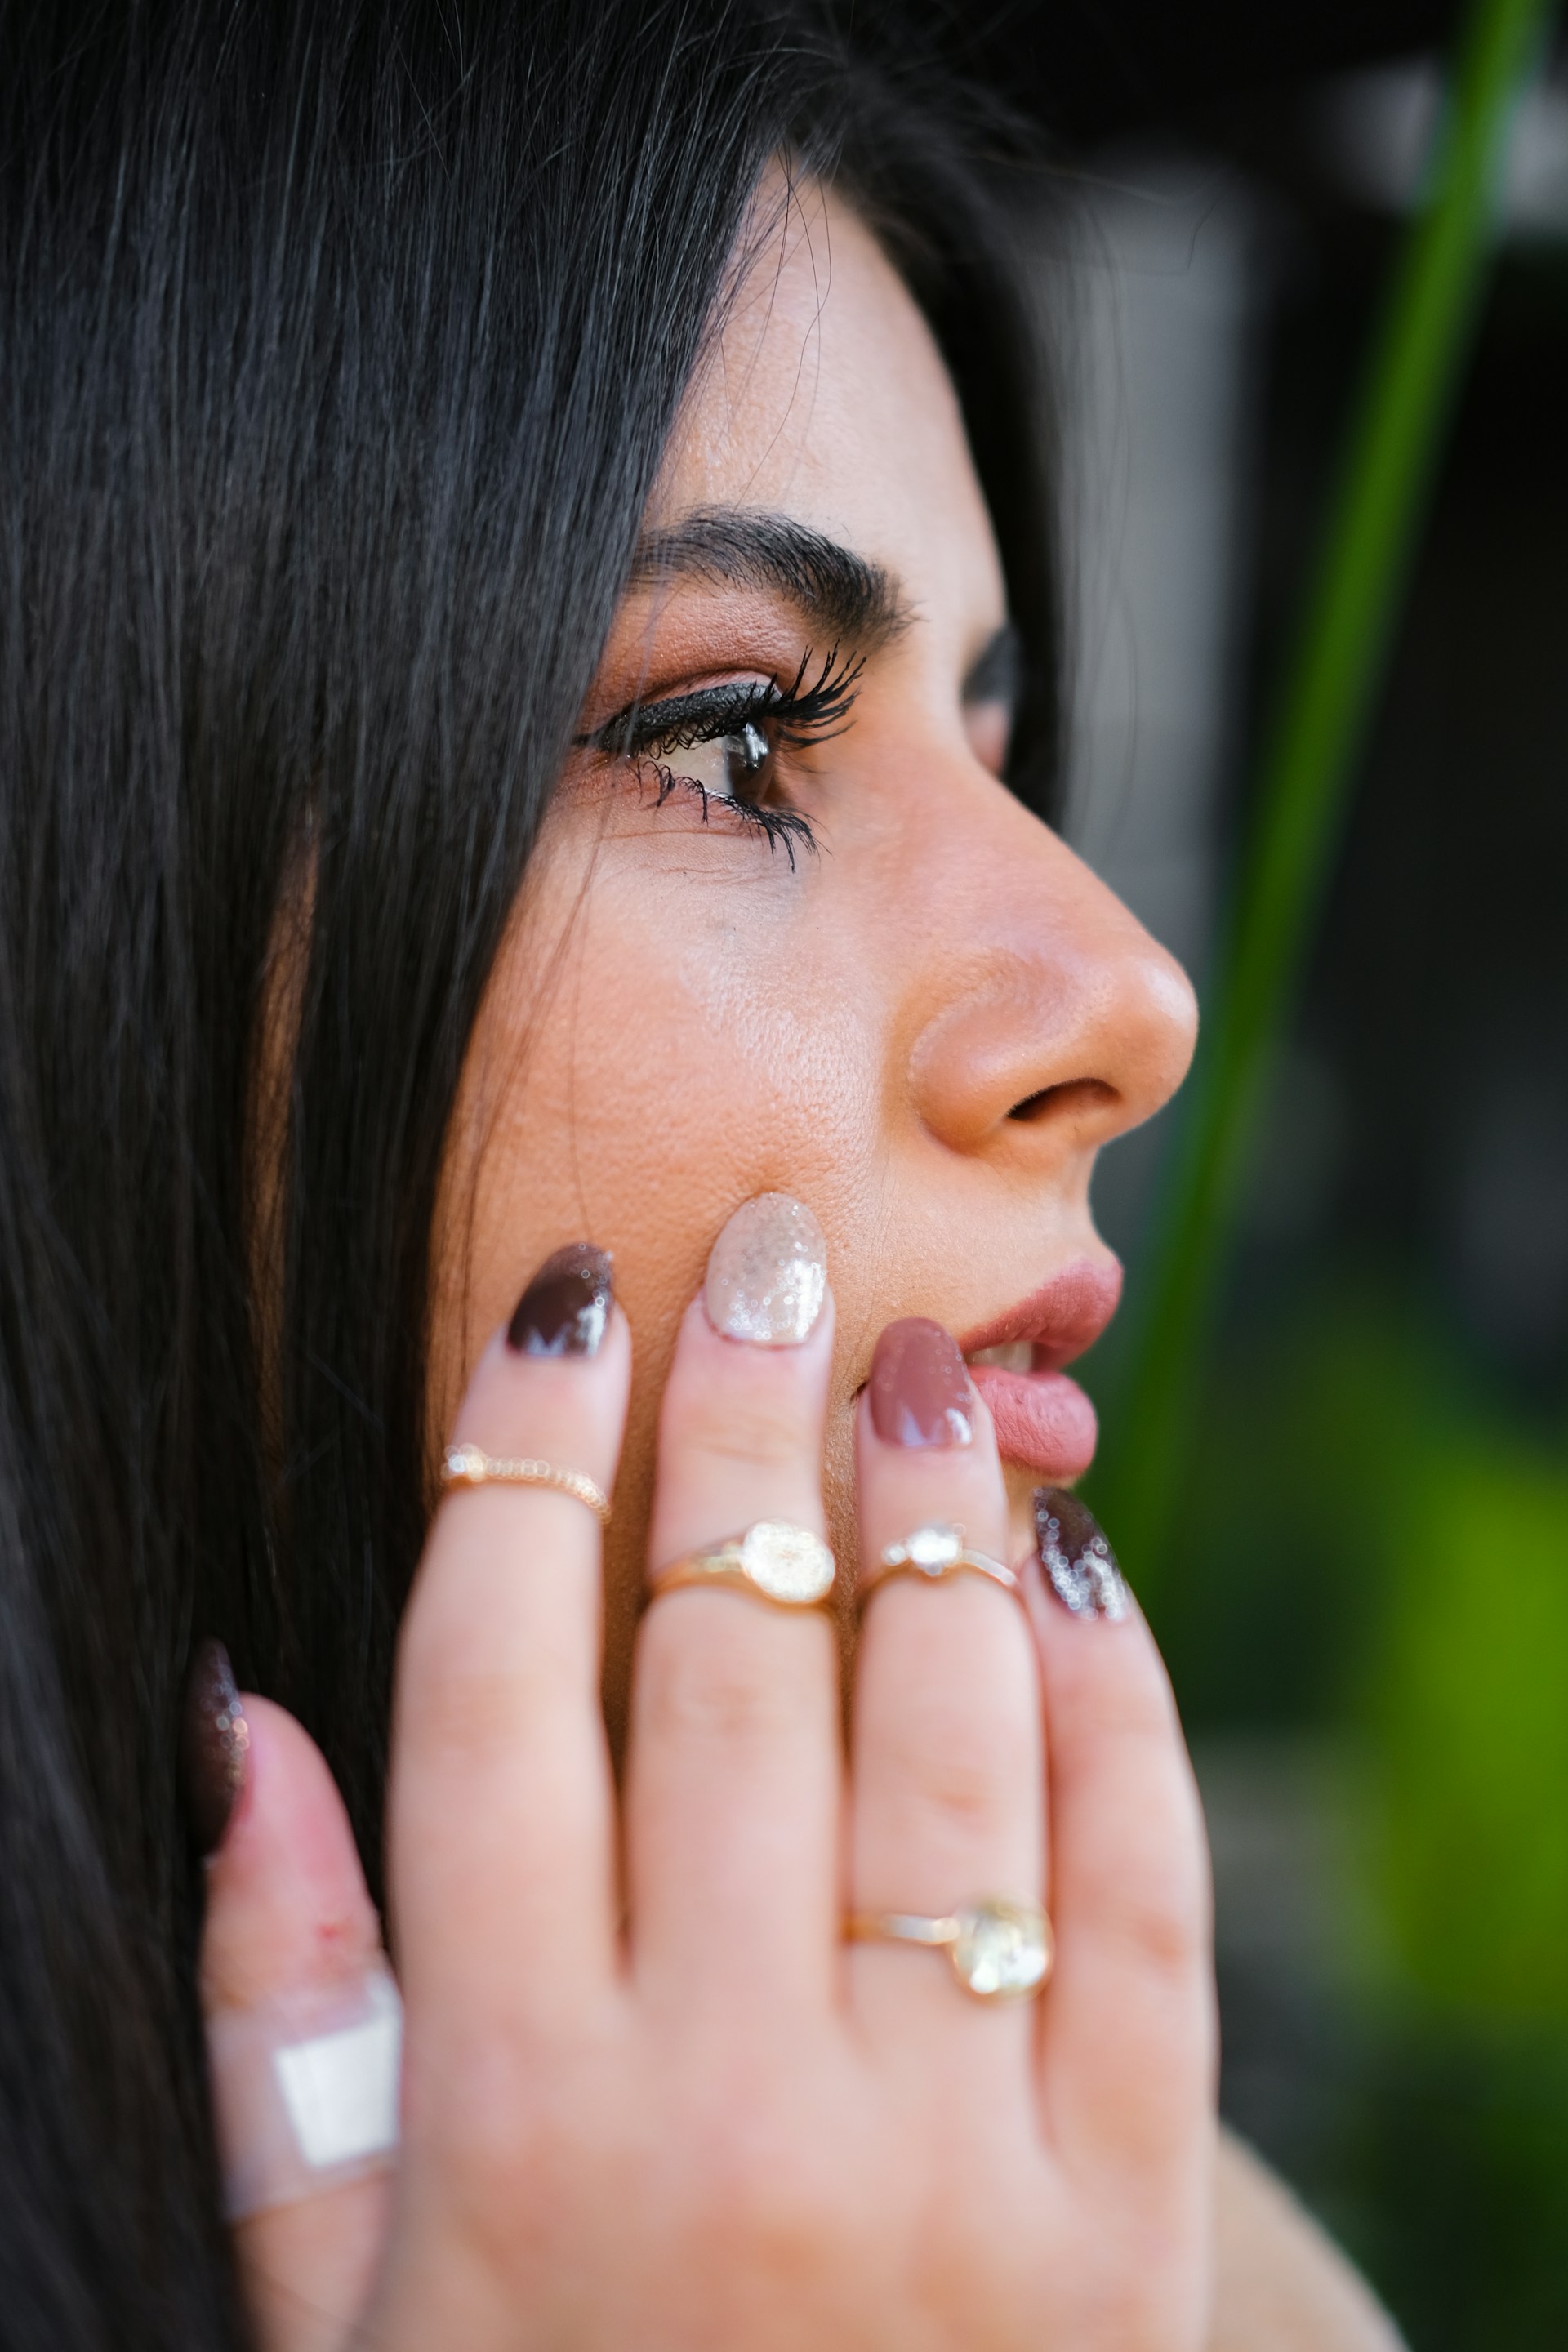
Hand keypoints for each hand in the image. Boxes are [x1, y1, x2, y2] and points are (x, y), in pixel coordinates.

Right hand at [195, 1226, 1214, 2349]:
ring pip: (946, 1735)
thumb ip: (273, 2009)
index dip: (518, 1458)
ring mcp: (950, 2158)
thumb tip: (237, 1719)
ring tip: (918, 1364)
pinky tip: (1075, 1581)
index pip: (494, 1686)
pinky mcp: (1126, 2215)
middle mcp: (727, 2099)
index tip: (553, 1310)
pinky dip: (1116, 1711)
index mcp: (507, 2108)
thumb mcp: (328, 2306)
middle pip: (731, 1658)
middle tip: (759, 1253)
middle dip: (736, 1415)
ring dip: (932, 1514)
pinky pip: (1139, 1897)